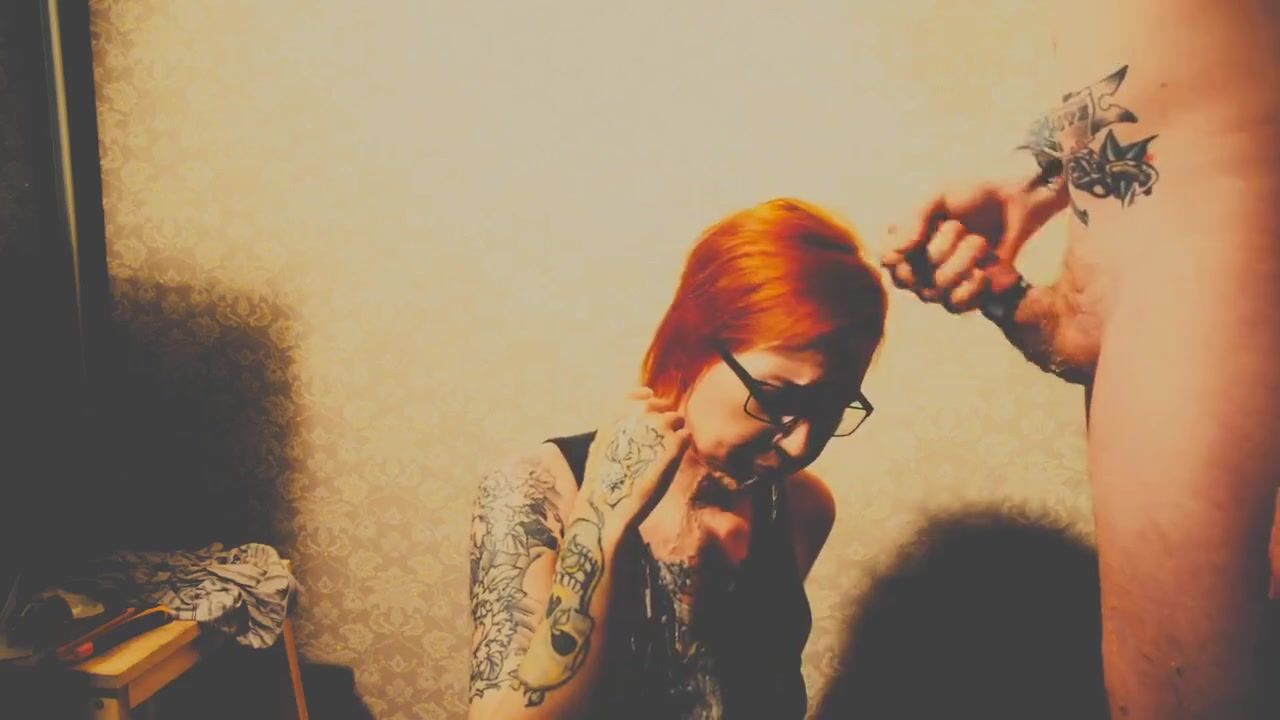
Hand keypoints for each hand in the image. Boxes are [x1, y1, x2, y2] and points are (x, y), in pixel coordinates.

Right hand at [581, 388, 689, 532]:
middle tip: (659, 444)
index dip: (648, 402)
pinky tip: (669, 464)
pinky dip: (680, 449)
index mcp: (619, 411)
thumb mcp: (601, 444)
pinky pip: (686, 437)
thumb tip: (632, 425)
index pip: (641, 394)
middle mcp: (640, 412)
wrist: (609, 502)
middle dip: (663, 421)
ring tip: (662, 457)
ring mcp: (659, 426)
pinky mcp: (674, 444)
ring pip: (678, 420)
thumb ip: (619, 428)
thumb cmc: (603, 480)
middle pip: (663, 406)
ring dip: (674, 435)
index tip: (652, 413)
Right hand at [881, 173, 1064, 311]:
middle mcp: (918, 265)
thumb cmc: (974, 195)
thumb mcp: (938, 197)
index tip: (924, 234)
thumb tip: (891, 255)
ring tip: (980, 242)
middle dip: (939, 251)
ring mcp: (941, 283)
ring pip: (935, 292)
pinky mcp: (966, 296)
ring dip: (962, 263)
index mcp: (906, 241)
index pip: (887, 262)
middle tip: (959, 226)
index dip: (900, 256)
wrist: (1015, 204)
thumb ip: (912, 221)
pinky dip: (972, 288)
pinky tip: (984, 271)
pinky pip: (956, 306)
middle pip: (909, 279)